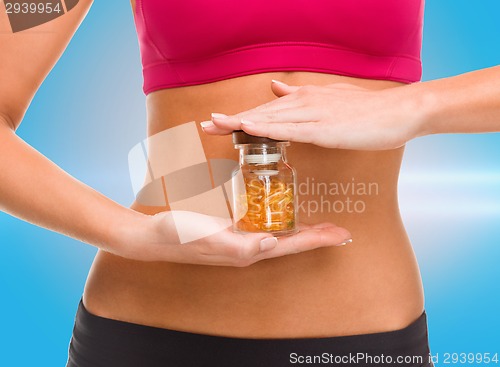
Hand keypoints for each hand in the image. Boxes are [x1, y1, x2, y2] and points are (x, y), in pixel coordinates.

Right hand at [112, 210, 351, 266]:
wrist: (153, 236)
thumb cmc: (179, 236)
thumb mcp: (209, 238)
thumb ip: (240, 245)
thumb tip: (273, 243)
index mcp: (248, 251)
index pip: (291, 245)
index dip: (317, 239)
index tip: (342, 233)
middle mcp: (248, 247)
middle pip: (291, 241)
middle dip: (316, 235)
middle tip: (339, 228)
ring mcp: (240, 238)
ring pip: (279, 233)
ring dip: (301, 228)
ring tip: (320, 223)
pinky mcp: (231, 229)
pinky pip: (261, 223)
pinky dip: (278, 217)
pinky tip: (281, 211)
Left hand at [202, 80, 424, 149]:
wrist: (399, 111)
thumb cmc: (366, 112)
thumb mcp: (329, 99)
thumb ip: (300, 95)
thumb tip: (276, 88)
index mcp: (304, 100)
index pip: (266, 110)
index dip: (239, 117)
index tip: (216, 123)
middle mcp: (304, 104)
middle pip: (260, 113)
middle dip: (230, 120)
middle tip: (203, 127)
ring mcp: (313, 115)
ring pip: (269, 119)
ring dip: (240, 122)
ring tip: (214, 126)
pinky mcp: (324, 129)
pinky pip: (290, 129)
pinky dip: (266, 128)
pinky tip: (248, 127)